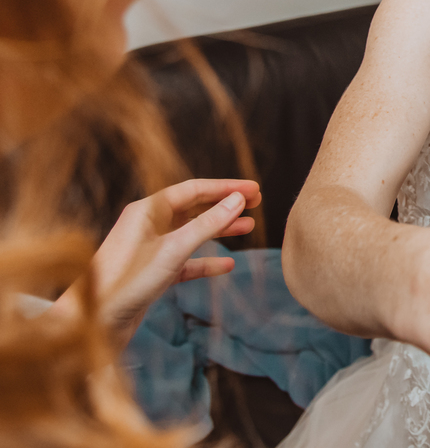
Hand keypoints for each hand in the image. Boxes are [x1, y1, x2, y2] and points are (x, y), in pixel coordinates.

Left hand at [71, 178, 260, 348]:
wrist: (92, 323)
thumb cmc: (125, 282)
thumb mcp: (174, 250)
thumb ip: (208, 223)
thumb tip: (238, 200)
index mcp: (147, 211)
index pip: (194, 189)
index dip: (226, 187)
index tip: (254, 188)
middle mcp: (148, 225)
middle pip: (194, 207)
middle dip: (225, 205)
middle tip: (255, 202)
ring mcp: (150, 249)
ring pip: (192, 233)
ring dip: (220, 229)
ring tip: (248, 227)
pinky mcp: (152, 272)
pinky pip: (186, 260)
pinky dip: (206, 260)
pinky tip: (226, 264)